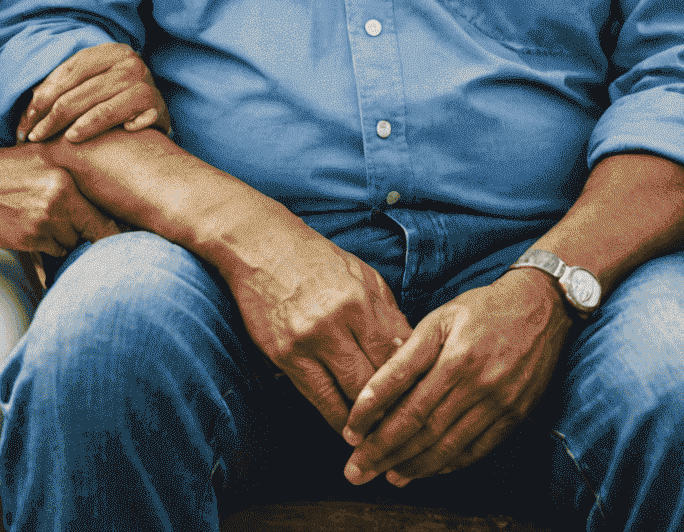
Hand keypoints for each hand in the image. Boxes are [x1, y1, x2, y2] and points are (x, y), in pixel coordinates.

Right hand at [0, 145, 122, 255]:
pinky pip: (53, 251)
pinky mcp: (29, 239)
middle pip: (90, 231)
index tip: (123, 232)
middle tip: (76, 226)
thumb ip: (72, 172)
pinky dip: (48, 246)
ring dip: (64, 238)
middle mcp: (59, 200)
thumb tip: (106, 184)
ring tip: (45, 220)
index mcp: (66, 179)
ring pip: (71, 242)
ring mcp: (44, 222)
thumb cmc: (5, 170)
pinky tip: (34, 229)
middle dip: (85, 232)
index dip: (114, 227)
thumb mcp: (42, 157)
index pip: (104, 213)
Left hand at [18, 43, 171, 144]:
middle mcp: (130, 61)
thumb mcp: (90, 87)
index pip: (69, 70)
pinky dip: (107, 127)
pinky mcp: (156, 105)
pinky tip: (90, 140)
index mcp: (110, 50)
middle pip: (81, 90)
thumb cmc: (114, 103)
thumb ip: (63, 92)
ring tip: (59, 141)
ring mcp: (146, 82)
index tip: (26, 120)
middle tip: (34, 137)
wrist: (155, 117)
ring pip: (101, 106)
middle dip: (52, 116)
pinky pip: (125, 118)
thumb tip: (26, 112)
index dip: (43, 95)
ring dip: (75, 126)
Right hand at [223, 220, 412, 432]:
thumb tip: (413, 354)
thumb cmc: (317, 260)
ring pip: (348, 399)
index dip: (412, 384)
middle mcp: (335, 323)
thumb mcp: (363, 276)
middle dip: (393, 409)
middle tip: (406, 428)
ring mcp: (307, 341)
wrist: (262, 246)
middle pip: (376, 383)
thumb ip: (389, 315)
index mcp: (361, 301)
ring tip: (380, 437)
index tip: (421, 402)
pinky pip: (317, 399)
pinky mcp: (284, 355)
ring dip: (366, 423)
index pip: (397, 356)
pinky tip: (346, 427)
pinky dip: (336, 418)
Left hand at [341, 268, 571, 486]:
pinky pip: (476, 450)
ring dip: (414, 465)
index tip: (350, 433)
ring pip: (447, 445)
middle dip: (385, 451)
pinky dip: (448, 464)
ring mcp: (498, 404)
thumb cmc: (482, 308)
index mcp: (453, 355)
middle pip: (422, 427)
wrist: (540, 309)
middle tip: (356, 468)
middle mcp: (475, 383)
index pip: (404, 395)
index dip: (373, 416)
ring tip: (387, 476)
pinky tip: (428, 470)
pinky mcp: (514, 417)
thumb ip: (410, 350)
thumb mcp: (440, 316)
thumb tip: (377, 383)